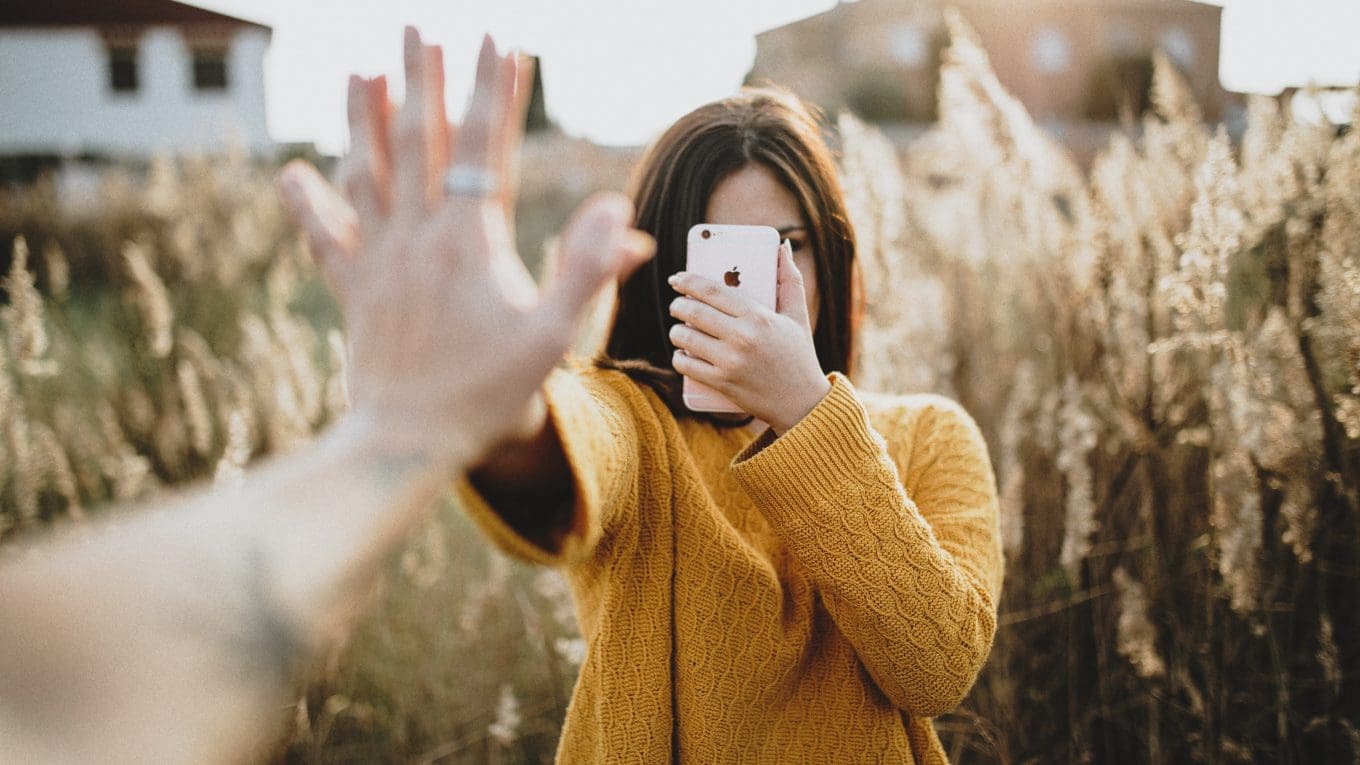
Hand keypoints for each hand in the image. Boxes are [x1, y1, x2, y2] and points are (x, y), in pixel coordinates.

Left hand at [279, 28, 653, 464]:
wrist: (410, 443)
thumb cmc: (490, 394)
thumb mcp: (555, 337)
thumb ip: (589, 271)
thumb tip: (622, 215)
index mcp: (470, 241)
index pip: (486, 148)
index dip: (495, 91)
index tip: (500, 40)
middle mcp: (418, 237)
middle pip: (418, 141)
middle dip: (422, 79)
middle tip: (417, 28)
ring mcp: (379, 261)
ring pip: (366, 173)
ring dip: (364, 118)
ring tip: (363, 71)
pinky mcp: (353, 290)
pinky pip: (325, 237)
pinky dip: (307, 203)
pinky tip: (292, 172)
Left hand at [667, 241, 830, 433]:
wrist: (802, 402)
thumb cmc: (799, 355)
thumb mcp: (798, 315)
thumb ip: (790, 279)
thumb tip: (782, 247)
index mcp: (758, 316)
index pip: (713, 291)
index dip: (688, 282)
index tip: (677, 279)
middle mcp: (742, 337)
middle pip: (693, 312)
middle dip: (678, 305)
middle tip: (678, 305)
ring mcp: (730, 362)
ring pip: (684, 337)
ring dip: (676, 331)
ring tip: (681, 329)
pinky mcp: (722, 383)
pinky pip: (685, 364)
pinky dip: (679, 357)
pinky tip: (682, 353)